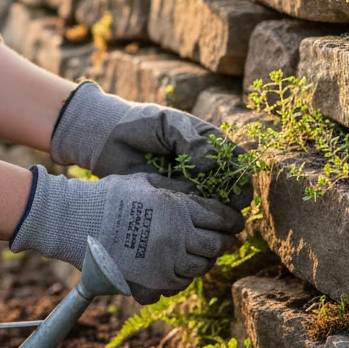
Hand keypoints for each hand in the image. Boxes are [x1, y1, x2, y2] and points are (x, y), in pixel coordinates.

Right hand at [11, 166, 243, 302]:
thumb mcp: (148, 182)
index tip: (235, 223)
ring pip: (199, 269)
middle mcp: (178, 240)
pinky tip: (171, 269)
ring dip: (201, 261)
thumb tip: (202, 197)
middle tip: (223, 240)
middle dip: (222, 242)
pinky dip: (178, 279)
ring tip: (195, 255)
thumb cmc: (111, 196)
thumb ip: (178, 191)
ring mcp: (165, 266)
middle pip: (216, 246)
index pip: (220, 218)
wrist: (78, 222)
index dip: (232, 220)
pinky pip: (176, 287)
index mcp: (180, 211)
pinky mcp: (150, 285)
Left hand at [50, 82, 252, 209]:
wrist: (107, 138)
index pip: (234, 160)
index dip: (241, 176)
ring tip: (215, 224)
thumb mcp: (169, 124)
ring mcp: (187, 183)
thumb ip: (192, 141)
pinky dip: (193, 217)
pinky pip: (187, 209)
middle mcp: (202, 165)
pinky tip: (193, 223)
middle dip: (232, 201)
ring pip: (210, 202)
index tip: (241, 191)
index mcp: (208, 142)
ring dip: (216, 213)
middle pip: (227, 186)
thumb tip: (214, 164)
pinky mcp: (171, 198)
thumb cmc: (141, 124)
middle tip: (232, 215)